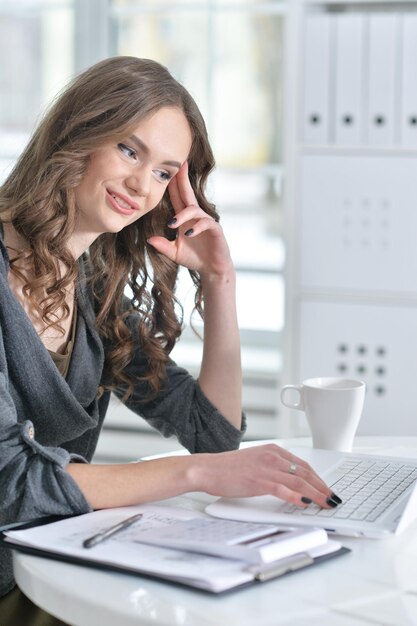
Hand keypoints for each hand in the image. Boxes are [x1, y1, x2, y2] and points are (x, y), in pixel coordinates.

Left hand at [147, 162, 232, 277]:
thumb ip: (163, 246)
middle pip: (188, 193)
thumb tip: (149, 240)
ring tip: (172, 224)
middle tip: (178, 165)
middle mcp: (195, 217)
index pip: (177, 197)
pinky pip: (206, 223)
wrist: (212, 269)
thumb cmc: (194, 258)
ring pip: (193, 210)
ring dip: (182, 215)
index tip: (166, 168)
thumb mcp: (174, 253)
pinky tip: (188, 234)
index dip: (173, 183)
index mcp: (184, 218)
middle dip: (182, 179)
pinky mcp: (215, 230)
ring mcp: (206, 222)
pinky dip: (196, 227)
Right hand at [193, 444, 339, 508]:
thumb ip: (272, 468)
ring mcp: (266, 468)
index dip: (318, 478)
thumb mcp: (255, 461)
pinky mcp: (258, 481)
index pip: (303, 465)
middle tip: (333, 499)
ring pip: (299, 482)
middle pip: (305, 473)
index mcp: (273, 451)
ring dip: (316, 494)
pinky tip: (305, 504)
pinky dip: (296, 497)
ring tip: (326, 504)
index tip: (326, 488)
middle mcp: (273, 457)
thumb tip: (289, 482)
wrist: (208, 469)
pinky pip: (283, 490)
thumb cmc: (228, 468)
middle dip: (323, 487)